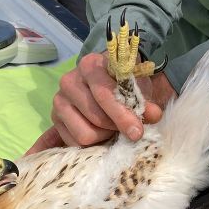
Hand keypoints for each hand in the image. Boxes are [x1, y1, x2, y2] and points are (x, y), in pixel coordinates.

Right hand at [26, 52, 175, 153]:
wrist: (108, 84)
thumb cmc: (124, 84)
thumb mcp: (138, 88)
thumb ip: (145, 101)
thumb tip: (154, 114)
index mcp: (90, 65)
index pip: (104, 94)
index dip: (122, 115)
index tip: (137, 131)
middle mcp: (69, 81)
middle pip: (95, 117)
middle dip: (115, 127)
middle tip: (127, 129)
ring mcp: (59, 101)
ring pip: (85, 134)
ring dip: (104, 136)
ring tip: (112, 128)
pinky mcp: (55, 120)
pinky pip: (75, 143)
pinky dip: (92, 143)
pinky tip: (100, 132)